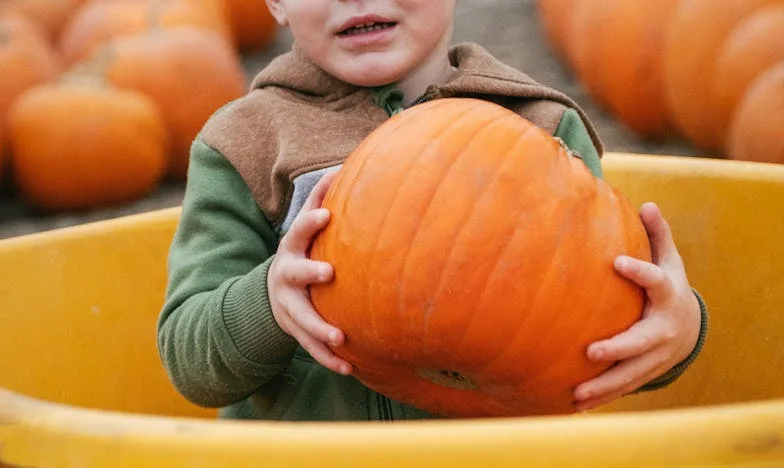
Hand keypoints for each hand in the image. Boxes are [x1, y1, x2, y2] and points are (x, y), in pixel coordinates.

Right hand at [268, 170, 351, 375]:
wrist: (272, 293)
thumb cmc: (301, 253)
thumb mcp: (304, 230)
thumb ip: (320, 200)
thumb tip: (342, 164)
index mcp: (291, 249)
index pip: (298, 232)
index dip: (310, 223)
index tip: (327, 215)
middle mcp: (286, 278)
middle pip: (294, 274)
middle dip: (309, 273)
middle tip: (328, 274)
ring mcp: (288, 307)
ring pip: (301, 318)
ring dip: (319, 329)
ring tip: (340, 338)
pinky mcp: (296, 331)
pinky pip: (311, 347)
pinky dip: (329, 359)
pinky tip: (350, 368)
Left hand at [573, 202, 700, 410]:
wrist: (689, 329)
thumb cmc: (669, 287)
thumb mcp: (670, 260)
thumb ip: (658, 235)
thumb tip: (647, 203)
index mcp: (667, 296)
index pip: (656, 280)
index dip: (639, 271)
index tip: (616, 261)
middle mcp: (663, 329)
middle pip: (642, 341)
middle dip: (619, 347)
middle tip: (592, 351)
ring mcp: (656, 356)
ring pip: (631, 373)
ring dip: (604, 385)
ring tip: (576, 392)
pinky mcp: (646, 372)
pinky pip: (623, 387)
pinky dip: (602, 398)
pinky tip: (575, 405)